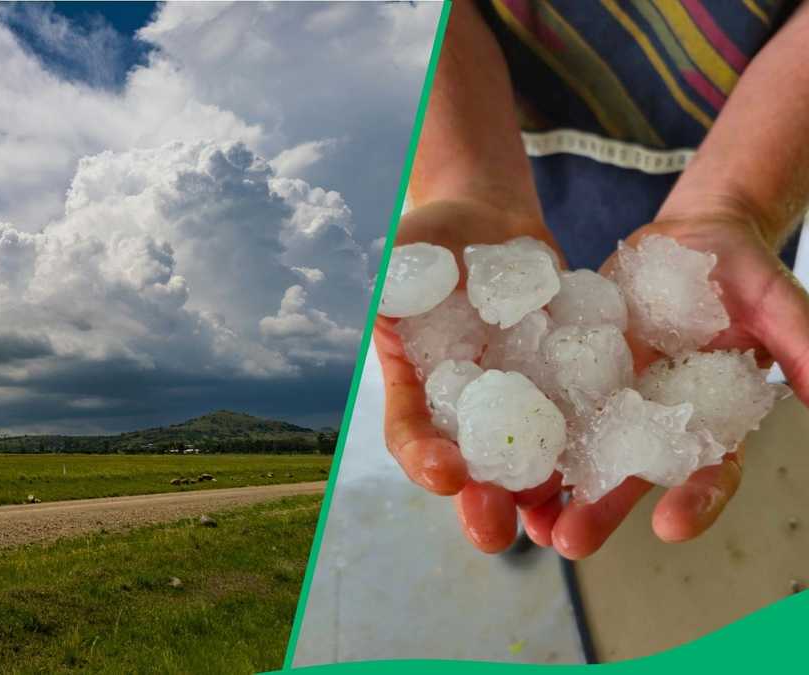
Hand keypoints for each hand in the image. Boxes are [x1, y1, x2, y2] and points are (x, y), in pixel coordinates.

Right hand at [376, 198, 566, 552]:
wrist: (489, 221)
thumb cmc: (432, 235)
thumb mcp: (396, 253)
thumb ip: (386, 279)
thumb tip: (378, 296)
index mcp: (413, 384)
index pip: (409, 429)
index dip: (422, 456)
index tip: (444, 474)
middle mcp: (461, 405)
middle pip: (468, 465)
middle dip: (480, 502)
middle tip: (493, 534)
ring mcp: (512, 400)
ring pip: (524, 460)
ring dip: (537, 497)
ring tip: (555, 529)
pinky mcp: (559, 386)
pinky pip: (575, 422)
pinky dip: (591, 451)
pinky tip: (611, 474)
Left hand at [549, 209, 808, 558]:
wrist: (689, 241)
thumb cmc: (741, 270)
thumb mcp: (772, 298)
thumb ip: (799, 341)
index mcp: (711, 417)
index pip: (709, 469)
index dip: (696, 500)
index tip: (671, 526)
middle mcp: (656, 419)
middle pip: (629, 474)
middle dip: (599, 510)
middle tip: (567, 542)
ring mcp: (610, 398)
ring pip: (578, 453)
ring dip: (549, 489)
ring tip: (520, 519)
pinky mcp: (571, 371)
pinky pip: (544, 406)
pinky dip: (520, 431)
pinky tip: (488, 453)